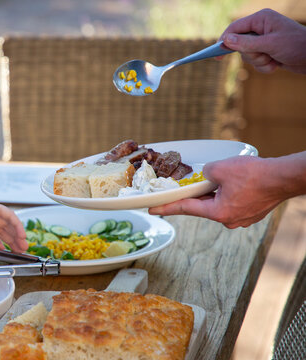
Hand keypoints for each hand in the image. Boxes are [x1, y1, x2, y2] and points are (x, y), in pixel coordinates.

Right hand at [0, 190, 26, 284]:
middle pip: (3, 232)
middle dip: (12, 242)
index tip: (8, 254)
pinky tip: (22, 235)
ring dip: (16, 235)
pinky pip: (9, 216)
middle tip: (20, 251)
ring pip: (8, 225)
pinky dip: (17, 225)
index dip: (1, 246)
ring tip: (24, 246)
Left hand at [149, 156, 285, 228]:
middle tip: (186, 186)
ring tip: (221, 179)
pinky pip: (232, 202)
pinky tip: (233, 182)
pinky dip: (228, 193)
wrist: (284, 177)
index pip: (185, 209)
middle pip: (203, 206)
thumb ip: (205, 173)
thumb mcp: (220, 168)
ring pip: (219, 203)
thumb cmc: (255, 174)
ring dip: (214, 192)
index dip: (167, 208)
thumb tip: (206, 176)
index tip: (152, 210)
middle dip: (197, 194)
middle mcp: (229, 220)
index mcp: (219, 213)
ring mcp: (242, 218)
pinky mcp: (251, 212)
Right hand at [220, 8, 305, 73]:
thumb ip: (246, 43)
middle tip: (264, 55)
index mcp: (261, 19)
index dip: (225, 40)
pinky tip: (276, 64)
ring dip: (259, 62)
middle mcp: (260, 28)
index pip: (234, 28)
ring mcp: (263, 41)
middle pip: (240, 45)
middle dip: (251, 55)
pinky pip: (256, 63)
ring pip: (247, 56)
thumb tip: (225, 40)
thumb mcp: (269, 44)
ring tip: (273, 60)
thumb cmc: (296, 45)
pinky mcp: (267, 52)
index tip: (217, 54)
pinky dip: (265, 67)